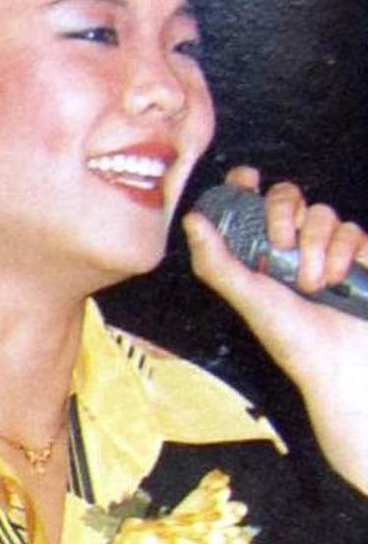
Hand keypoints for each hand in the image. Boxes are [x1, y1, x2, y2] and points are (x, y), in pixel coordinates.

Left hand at [182, 166, 367, 494]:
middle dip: (284, 215)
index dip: (244, 183)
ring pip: (322, 212)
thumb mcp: (247, 299)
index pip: (249, 201)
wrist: (341, 364)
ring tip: (312, 284)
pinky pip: (352, 229)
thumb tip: (191, 219)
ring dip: (315, 246)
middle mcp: (289, 245)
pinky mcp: (357, 256)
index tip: (246, 179)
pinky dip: (344, 252)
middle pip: (287, 195)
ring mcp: (324, 249)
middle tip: (280, 247)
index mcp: (257, 251)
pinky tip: (338, 280)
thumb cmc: (290, 338)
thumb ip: (217, 261)